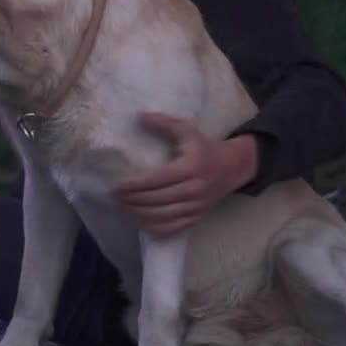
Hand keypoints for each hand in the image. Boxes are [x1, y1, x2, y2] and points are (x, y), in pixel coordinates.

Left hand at [113, 112, 257, 235]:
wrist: (231, 168)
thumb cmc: (204, 148)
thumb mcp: (187, 131)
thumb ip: (164, 123)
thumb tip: (140, 116)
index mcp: (191, 168)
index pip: (158, 180)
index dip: (136, 185)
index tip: (117, 186)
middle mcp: (194, 190)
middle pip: (157, 200)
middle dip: (132, 200)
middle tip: (114, 197)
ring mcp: (196, 207)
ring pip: (163, 217)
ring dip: (138, 215)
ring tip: (122, 207)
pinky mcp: (197, 218)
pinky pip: (172, 228)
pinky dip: (152, 227)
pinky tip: (138, 220)